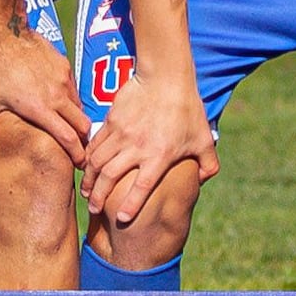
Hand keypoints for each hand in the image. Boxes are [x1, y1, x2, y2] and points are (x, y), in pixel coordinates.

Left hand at [0, 22, 93, 169]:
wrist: (5, 32)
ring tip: (69, 127)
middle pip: (82, 124)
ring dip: (76, 119)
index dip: (77, 154)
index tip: (80, 164)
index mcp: (41, 109)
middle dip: (84, 140)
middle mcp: (57, 96)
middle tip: (79, 149)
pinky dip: (70, 100)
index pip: (68, 138)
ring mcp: (63, 80)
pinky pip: (73, 89)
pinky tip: (59, 101)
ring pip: (79, 106)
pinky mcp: (64, 66)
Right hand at [78, 57, 214, 231]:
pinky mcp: (111, 121)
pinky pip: (94, 144)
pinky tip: (86, 168)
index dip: (130, 205)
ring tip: (86, 193)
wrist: (165, 76)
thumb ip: (209, 164)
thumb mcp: (204, 138)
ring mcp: (121, 133)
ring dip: (90, 180)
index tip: (121, 219)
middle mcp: (137, 147)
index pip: (141, 187)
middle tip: (93, 210)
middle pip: (110, 177)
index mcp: (159, 155)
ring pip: (97, 162)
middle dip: (99, 197)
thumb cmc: (187, 108)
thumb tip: (203, 182)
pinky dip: (87, 158)